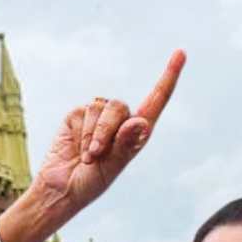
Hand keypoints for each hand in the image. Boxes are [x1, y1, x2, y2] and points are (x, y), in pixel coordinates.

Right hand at [31, 49, 185, 227]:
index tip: (180, 53)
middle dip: (108, 131)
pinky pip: (85, 112)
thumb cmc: (90, 183)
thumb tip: (141, 122)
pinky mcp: (78, 115)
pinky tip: (78, 148)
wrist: (60, 188)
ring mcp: (97, 117)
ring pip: (102, 107)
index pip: (156, 100)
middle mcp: (119, 121)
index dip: (168, 77)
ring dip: (95, 134)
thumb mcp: (112, 167)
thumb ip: (124, 145)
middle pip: (121, 107)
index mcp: (136, 133)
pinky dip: (84, 133)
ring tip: (88, 156)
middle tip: (97, 154)